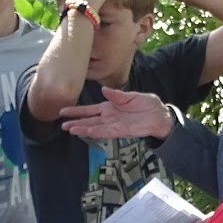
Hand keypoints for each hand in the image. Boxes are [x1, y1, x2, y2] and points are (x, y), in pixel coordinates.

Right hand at [59, 86, 173, 139]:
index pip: (90, 109)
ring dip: (82, 129)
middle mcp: (109, 117)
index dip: (77, 111)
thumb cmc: (147, 105)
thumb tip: (103, 90)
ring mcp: (114, 125)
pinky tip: (86, 132)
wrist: (160, 115)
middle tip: (62, 124)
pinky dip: (95, 132)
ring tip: (70, 129)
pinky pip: (105, 132)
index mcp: (110, 106)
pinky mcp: (121, 131)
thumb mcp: (132, 96)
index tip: (64, 111)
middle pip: (89, 120)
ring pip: (94, 127)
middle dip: (75, 122)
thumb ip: (117, 95)